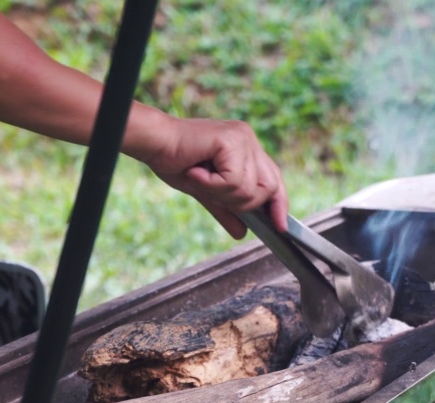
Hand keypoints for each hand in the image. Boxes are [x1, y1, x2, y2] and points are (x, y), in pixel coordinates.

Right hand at [135, 116, 287, 237]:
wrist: (154, 145)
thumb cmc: (175, 162)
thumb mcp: (206, 192)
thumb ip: (226, 209)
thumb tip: (242, 233)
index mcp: (246, 147)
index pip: (273, 179)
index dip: (278, 203)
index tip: (280, 226)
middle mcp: (248, 139)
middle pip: (269, 187)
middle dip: (244, 203)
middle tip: (215, 193)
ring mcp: (242, 138)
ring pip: (249, 189)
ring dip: (222, 193)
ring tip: (201, 178)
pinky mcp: (231, 140)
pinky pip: (234, 181)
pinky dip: (213, 185)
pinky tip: (196, 172)